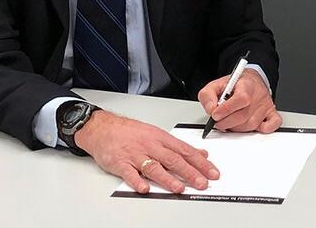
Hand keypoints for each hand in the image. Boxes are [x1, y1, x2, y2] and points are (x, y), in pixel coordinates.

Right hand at [75, 110, 218, 193]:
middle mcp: (151, 146)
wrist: (103, 128)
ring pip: (154, 167)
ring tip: (179, 188)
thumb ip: (179, 146)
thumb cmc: (131, 132)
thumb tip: (201, 154)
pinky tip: (144, 188)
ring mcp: (136, 155)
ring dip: (168, 178)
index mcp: (162, 139)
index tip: (212, 172)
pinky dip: (137, 181)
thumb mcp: (158, 134)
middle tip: (202, 183)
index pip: (186, 151)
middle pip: (174, 160)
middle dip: (190, 172)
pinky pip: (129, 173)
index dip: (201, 162)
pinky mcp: (120, 163)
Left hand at [198, 68, 281, 132]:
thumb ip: (208, 95)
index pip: (241, 98)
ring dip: (237, 128)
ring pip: (252, 124)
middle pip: (244, 115)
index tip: (215, 115)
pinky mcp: (271, 113)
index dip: (227, 109)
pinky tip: (250, 126)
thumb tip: (210, 109)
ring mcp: (266, 105)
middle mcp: (258, 95)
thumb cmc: (235, 85)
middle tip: (218, 122)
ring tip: (230, 122)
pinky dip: (262, 129)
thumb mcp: (217, 84)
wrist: (251, 81)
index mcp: (246, 84)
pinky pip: (272, 125)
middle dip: (227, 122)